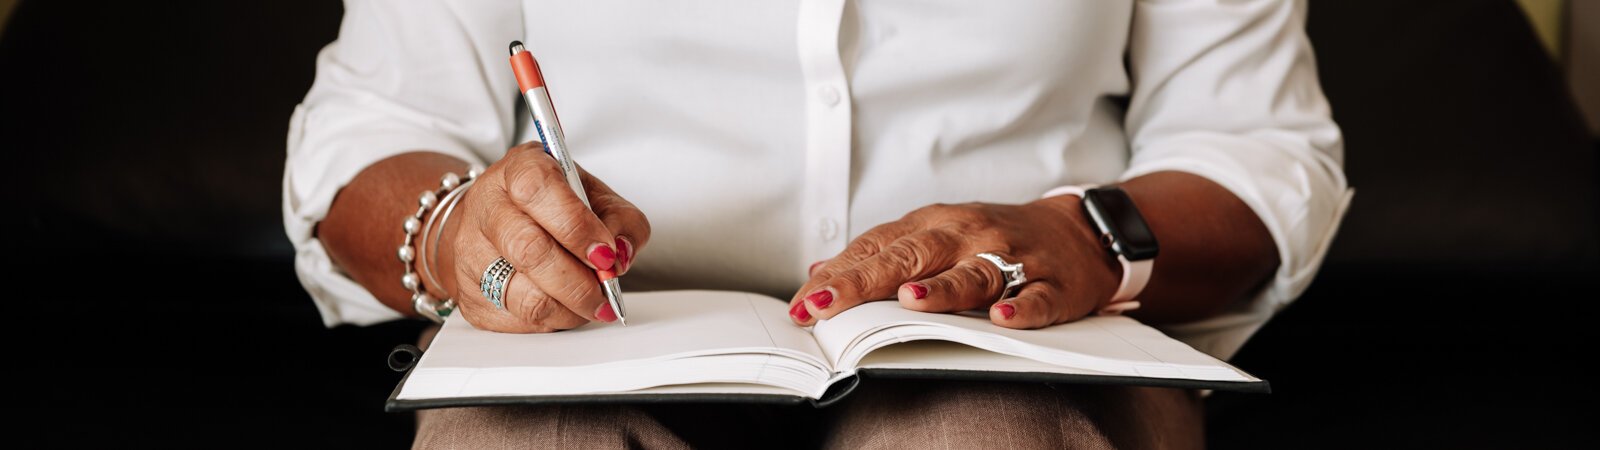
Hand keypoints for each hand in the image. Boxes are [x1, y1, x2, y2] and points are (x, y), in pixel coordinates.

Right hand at [435, 141, 648, 332]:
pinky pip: (518, 321)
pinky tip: (564, 307)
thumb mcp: (596, 197)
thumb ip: (621, 219)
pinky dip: (553, 321)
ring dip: (569, 307)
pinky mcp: (469, 297)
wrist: (497, 224)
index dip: (576, 227)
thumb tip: (620, 253)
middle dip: (578, 280)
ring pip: (523, 295)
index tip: (606, 253)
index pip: (538, 191)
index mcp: (518, 169)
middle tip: (606, 289)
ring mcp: (470, 253)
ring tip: (592, 302)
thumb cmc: (552, 207)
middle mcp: (486, 206)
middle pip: (529, 250)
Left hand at [788, 197, 1118, 328]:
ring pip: (973, 274)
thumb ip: (882, 251)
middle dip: (866, 281)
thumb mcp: (936, 234)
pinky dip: (1021, 308)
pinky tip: (1001, 318)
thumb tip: (821, 269)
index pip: (879, 247)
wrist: (1079, 230)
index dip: (839, 276)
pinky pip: (1037, 297)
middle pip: (913, 257)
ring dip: (941, 289)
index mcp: (936, 225)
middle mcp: (969, 236)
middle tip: (827, 305)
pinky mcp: (1054, 283)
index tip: (803, 303)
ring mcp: (1013, 257)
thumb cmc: (995, 237)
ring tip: (909, 301)